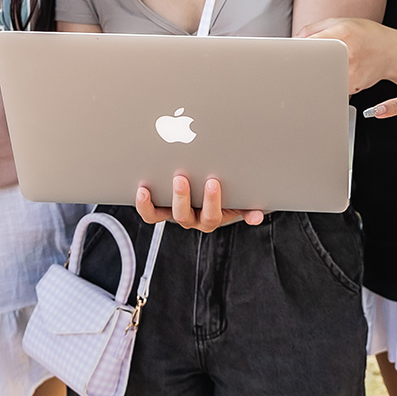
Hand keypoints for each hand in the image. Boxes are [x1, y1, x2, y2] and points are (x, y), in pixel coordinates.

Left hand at [135, 175, 262, 232]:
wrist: (216, 194)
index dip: (211, 201)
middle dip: (182, 196)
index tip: (213, 182)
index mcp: (211, 217)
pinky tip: (140, 188)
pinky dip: (143, 203)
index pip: (212, 214)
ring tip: (146, 189)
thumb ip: (249, 208)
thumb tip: (257, 216)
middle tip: (180, 177)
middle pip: (184, 215)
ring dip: (152, 204)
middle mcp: (191, 218)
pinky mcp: (159, 207)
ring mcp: (174, 213)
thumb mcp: (242, 202)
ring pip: (159, 216)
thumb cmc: (230, 194)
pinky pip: (148, 211)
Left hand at [300, 17, 396, 92]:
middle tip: (296, 66)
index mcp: (343, 33)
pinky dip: (328, 81)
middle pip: (314, 65)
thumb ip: (314, 29)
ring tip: (324, 66)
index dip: (298, 51)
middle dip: (303, 65)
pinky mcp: (353, 87)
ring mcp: (352, 73)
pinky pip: (331, 86)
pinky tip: (337, 72)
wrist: (392, 52)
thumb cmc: (366, 34)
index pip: (312, 44)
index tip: (288, 56)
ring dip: (316, 74)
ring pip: (321, 78)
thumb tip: (293, 40)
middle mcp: (348, 54)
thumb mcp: (341, 21)